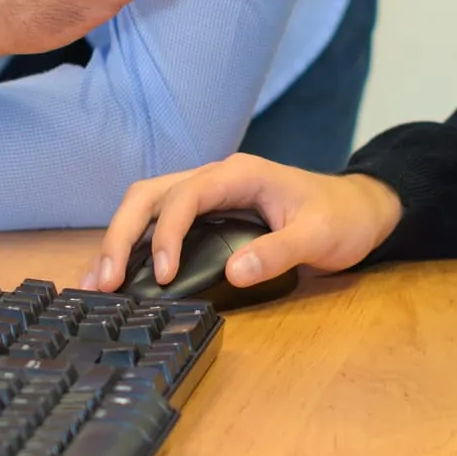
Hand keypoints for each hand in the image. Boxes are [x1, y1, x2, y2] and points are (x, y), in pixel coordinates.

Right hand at [79, 154, 402, 293]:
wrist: (360, 208)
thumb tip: (235, 274)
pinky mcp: (205, 212)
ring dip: (119, 238)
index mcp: (238, 174)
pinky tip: (122, 273)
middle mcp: (215, 177)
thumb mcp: (320, 237)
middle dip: (121, 234)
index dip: (166, 233)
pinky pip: (159, 220)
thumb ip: (279, 253)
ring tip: (97, 281)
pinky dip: (135, 244)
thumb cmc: (342, 218)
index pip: (185, 195)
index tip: (162, 274)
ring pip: (146, 204)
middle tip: (102, 280)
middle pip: (150, 194)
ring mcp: (207, 193)